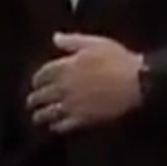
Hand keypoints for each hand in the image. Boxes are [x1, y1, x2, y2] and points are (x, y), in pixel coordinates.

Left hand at [28, 33, 144, 132]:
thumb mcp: (94, 43)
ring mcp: (72, 104)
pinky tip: (54, 127)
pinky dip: (57, 127)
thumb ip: (72, 41)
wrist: (136, 83)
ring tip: (37, 117)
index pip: (43, 74)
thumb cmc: (118, 59)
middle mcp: (64, 87)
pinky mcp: (83, 119)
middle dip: (34, 99)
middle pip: (42, 95)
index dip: (37, 79)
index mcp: (65, 67)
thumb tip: (55, 37)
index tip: (35, 82)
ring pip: (49, 112)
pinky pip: (64, 125)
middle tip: (31, 101)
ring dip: (40, 115)